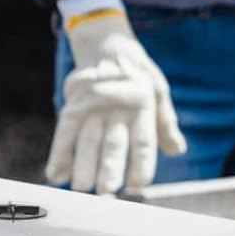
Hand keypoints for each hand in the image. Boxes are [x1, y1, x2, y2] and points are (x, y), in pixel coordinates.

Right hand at [46, 10, 186, 193]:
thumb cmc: (136, 75)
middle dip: (109, 167)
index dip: (141, 163)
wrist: (106, 45)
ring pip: (87, 140)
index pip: (143, 140)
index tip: (138, 185)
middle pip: (112, 142)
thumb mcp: (158, 90)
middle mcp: (116, 108)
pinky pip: (64, 132)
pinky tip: (56, 174)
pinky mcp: (73, 106)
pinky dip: (58, 154)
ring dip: (82, 164)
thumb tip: (178, 150)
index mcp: (142, 106)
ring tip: (81, 187)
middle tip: (106, 190)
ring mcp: (92, 107)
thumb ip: (166, 123)